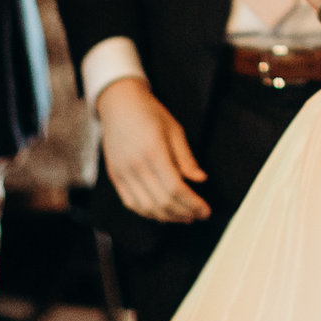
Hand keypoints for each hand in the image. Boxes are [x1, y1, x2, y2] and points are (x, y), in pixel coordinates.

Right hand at [95, 78, 209, 222]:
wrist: (119, 104)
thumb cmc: (149, 113)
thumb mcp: (174, 129)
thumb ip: (186, 158)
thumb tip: (200, 179)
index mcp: (153, 151)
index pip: (175, 188)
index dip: (192, 203)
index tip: (206, 210)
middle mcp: (135, 166)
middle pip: (162, 202)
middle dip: (184, 213)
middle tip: (199, 215)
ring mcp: (122, 173)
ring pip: (146, 207)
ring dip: (167, 217)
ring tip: (184, 217)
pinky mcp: (115, 177)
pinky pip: (131, 203)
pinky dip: (148, 213)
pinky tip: (162, 213)